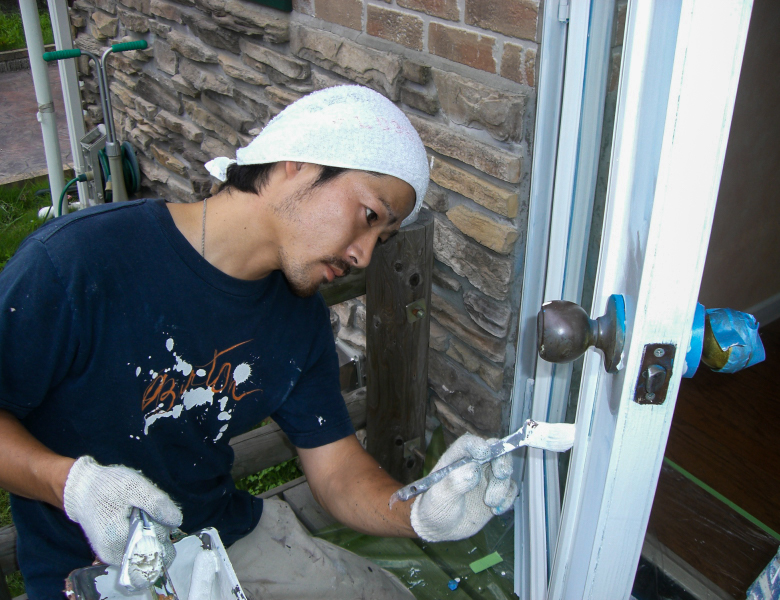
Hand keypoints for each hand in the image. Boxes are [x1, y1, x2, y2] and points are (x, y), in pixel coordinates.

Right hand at [63, 456, 181, 565]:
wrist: (82, 490)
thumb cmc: (106, 486)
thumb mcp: (134, 486)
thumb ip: (156, 503)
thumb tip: (176, 521)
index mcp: (118, 540)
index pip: (157, 542)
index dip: (161, 525)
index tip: (150, 510)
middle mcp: (115, 556)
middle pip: (154, 550)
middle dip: (157, 530)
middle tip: (144, 512)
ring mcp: (112, 558)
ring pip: (147, 552)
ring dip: (150, 534)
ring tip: (138, 516)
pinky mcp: (112, 555)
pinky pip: (137, 552)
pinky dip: (142, 537)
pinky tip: (135, 522)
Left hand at [410, 434, 516, 541]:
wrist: (441, 529)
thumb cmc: (434, 509)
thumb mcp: (440, 497)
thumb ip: (454, 482)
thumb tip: (474, 469)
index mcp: (455, 459)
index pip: (467, 444)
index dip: (477, 444)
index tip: (484, 453)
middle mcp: (473, 465)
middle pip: (494, 452)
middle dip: (501, 460)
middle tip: (501, 474)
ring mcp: (485, 478)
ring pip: (504, 471)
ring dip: (501, 486)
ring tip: (489, 503)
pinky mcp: (495, 492)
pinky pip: (510, 489)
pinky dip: (507, 499)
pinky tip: (496, 510)